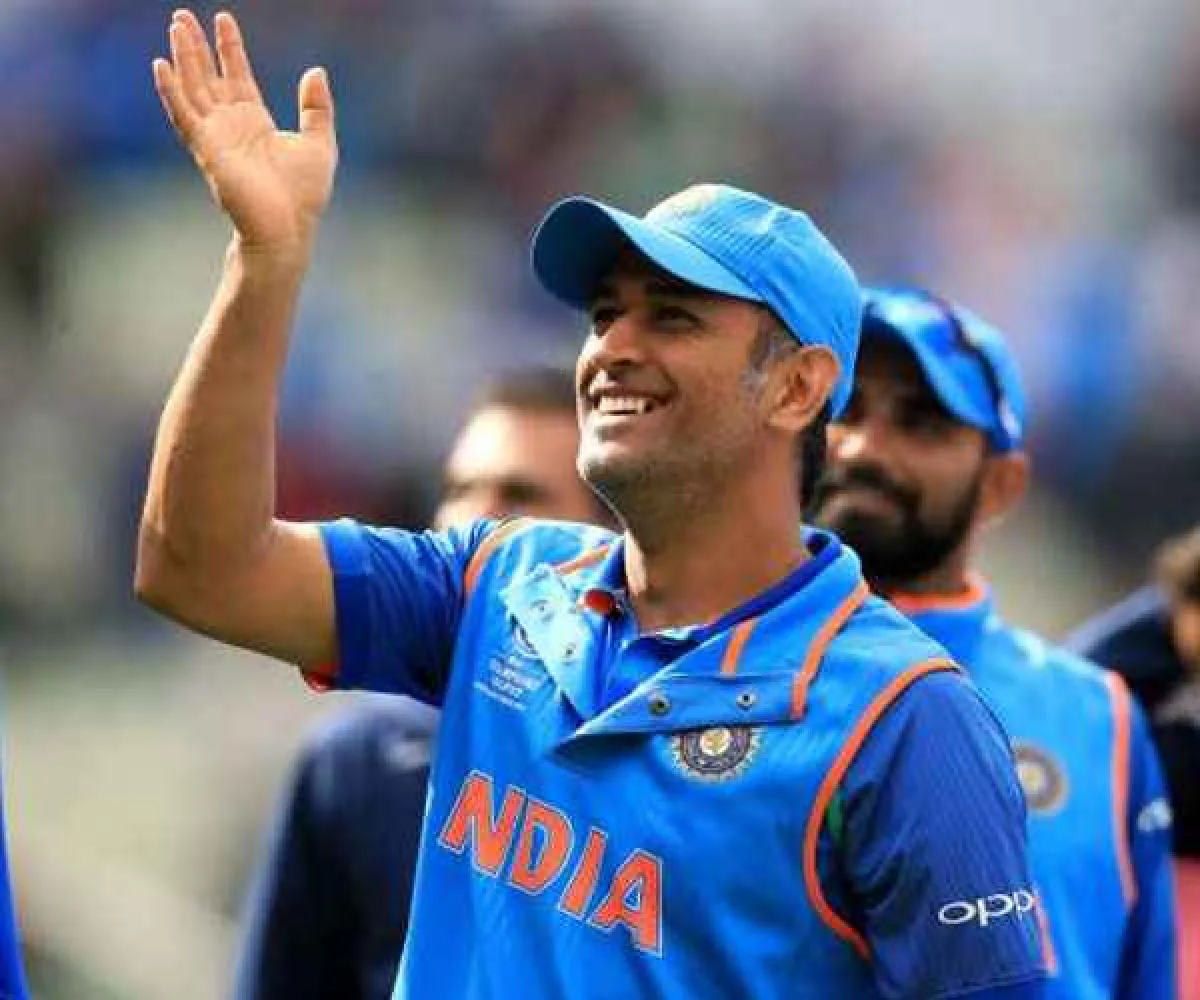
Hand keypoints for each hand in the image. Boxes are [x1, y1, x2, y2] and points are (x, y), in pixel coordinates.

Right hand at [153, 9, 336, 252]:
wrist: (288, 229)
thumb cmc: (303, 196)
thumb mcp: (319, 143)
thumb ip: (317, 108)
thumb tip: (316, 71)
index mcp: (255, 122)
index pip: (238, 76)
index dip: (230, 48)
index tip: (223, 19)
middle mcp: (231, 126)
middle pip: (208, 76)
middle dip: (197, 46)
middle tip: (183, 14)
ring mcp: (216, 137)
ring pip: (193, 88)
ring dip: (183, 57)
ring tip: (176, 26)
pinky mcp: (206, 151)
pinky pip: (183, 115)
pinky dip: (171, 91)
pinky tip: (161, 65)